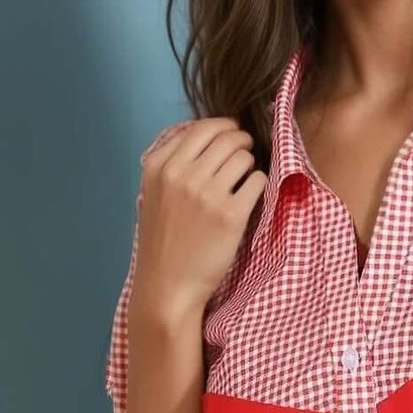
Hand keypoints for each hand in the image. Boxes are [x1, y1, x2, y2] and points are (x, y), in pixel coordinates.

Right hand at [132, 117, 264, 322]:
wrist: (168, 285)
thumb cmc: (163, 240)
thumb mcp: (153, 193)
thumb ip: (173, 161)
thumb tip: (209, 132)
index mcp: (158, 166)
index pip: (200, 127)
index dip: (223, 127)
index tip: (232, 135)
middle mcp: (180, 174)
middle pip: (226, 137)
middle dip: (241, 141)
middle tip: (245, 152)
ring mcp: (206, 193)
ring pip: (244, 156)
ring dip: (250, 163)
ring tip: (244, 179)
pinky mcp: (230, 214)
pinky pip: (258, 180)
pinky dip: (259, 185)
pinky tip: (249, 197)